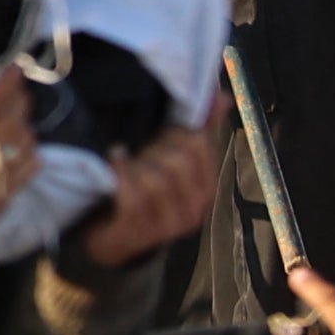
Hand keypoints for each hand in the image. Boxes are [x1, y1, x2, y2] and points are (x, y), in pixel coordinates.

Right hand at [0, 67, 34, 254]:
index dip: (2, 84)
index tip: (14, 69)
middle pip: (7, 123)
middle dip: (18, 101)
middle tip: (19, 89)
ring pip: (21, 145)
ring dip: (26, 126)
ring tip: (19, 116)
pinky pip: (26, 172)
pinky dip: (31, 154)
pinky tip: (24, 145)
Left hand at [73, 126, 212, 269]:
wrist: (116, 238)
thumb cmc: (145, 190)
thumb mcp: (172, 159)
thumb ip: (198, 128)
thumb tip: (221, 96)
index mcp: (204, 188)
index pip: (197, 146)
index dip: (174, 132)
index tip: (159, 133)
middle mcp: (192, 208)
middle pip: (176, 161)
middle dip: (154, 148)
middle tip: (140, 151)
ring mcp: (167, 223)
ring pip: (154, 178)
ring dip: (133, 165)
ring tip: (125, 161)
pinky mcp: (139, 230)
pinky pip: (130, 196)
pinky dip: (119, 174)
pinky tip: (113, 162)